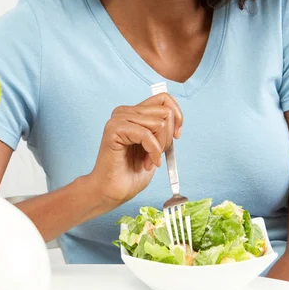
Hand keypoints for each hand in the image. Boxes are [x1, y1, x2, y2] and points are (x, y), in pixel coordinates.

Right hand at [86, 93, 182, 211]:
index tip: (176, 136)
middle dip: (168, 137)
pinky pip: (146, 134)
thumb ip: (163, 128)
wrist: (111, 192)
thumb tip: (176, 117)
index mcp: (135, 113)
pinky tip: (146, 164)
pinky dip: (153, 152)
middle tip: (158, 155)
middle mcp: (125, 111)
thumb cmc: (132, 172)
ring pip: (159, 123)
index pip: (164, 98)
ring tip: (149, 161)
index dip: (177, 116)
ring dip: (160, 147)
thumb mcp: (155, 146)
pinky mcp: (114, 129)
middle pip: (165, 111)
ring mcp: (118, 118)